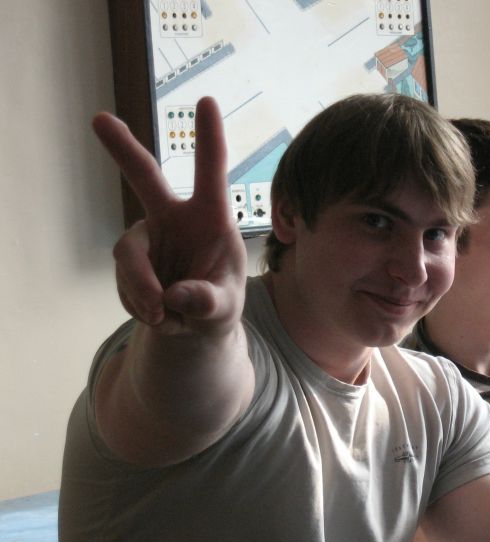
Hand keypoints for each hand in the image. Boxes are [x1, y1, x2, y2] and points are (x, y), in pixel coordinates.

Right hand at [94, 97, 246, 336]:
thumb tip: (174, 295)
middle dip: (123, 150)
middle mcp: (175, 217)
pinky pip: (124, 281)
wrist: (193, 325)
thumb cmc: (219, 303)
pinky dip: (139, 304)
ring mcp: (148, 236)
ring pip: (128, 253)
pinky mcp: (130, 259)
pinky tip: (158, 314)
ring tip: (162, 315)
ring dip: (141, 287)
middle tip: (99, 119)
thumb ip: (207, 302)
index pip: (211, 173)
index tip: (207, 101)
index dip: (209, 139)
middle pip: (145, 178)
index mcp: (211, 217)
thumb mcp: (223, 309)